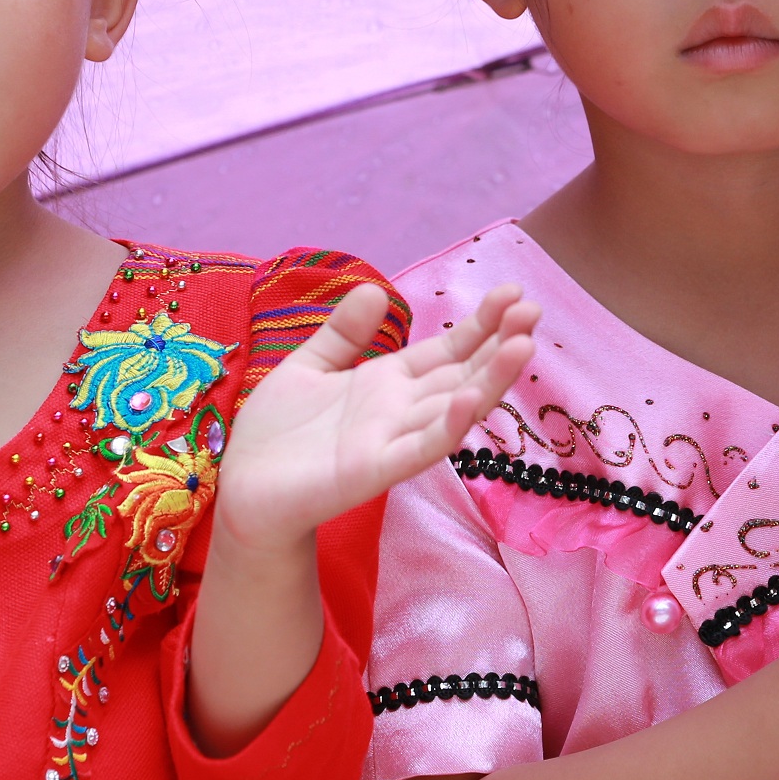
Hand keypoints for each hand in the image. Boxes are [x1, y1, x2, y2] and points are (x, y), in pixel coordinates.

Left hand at [216, 283, 538, 551]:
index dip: (482, 324)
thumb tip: (375, 289)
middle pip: (462, 373)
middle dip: (500, 343)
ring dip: (490, 380)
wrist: (243, 490)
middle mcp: (402, 410)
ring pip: (454, 408)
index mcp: (389, 383)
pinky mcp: (375, 470)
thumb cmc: (276, 433)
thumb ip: (344, 333)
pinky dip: (447, 426)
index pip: (448, 350)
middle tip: (534, 309)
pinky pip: (419, 448)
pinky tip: (470, 400)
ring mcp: (393, 440)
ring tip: (524, 345)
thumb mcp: (309, 366)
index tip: (514, 293)